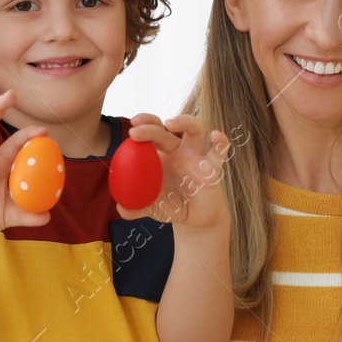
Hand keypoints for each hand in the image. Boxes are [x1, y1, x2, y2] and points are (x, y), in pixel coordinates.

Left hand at [118, 113, 230, 228]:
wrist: (196, 220)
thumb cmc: (172, 206)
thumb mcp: (152, 208)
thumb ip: (136, 208)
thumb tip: (121, 209)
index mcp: (161, 155)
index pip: (151, 132)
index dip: (142, 125)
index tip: (131, 129)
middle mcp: (179, 150)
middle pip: (166, 129)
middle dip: (151, 126)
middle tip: (136, 130)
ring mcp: (197, 156)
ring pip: (195, 129)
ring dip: (184, 121)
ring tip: (170, 123)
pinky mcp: (213, 167)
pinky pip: (219, 152)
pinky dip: (221, 142)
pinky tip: (217, 135)